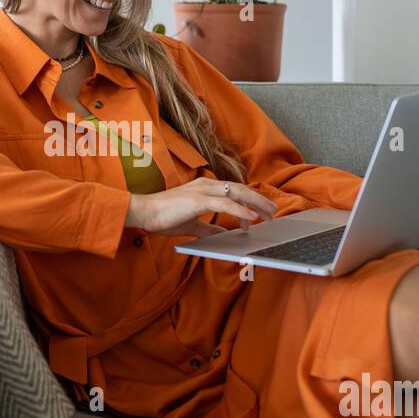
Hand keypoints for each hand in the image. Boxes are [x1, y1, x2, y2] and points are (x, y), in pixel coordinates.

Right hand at [126, 177, 277, 238]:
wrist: (144, 212)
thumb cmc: (163, 216)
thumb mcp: (192, 224)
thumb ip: (208, 227)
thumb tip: (223, 232)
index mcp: (205, 188)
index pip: (234, 191)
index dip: (249, 202)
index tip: (259, 215)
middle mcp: (207, 185)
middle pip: (241, 189)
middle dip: (260, 200)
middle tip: (274, 211)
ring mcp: (204, 191)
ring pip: (237, 193)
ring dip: (256, 204)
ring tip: (269, 214)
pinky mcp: (199, 200)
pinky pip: (226, 204)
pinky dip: (241, 211)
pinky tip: (252, 219)